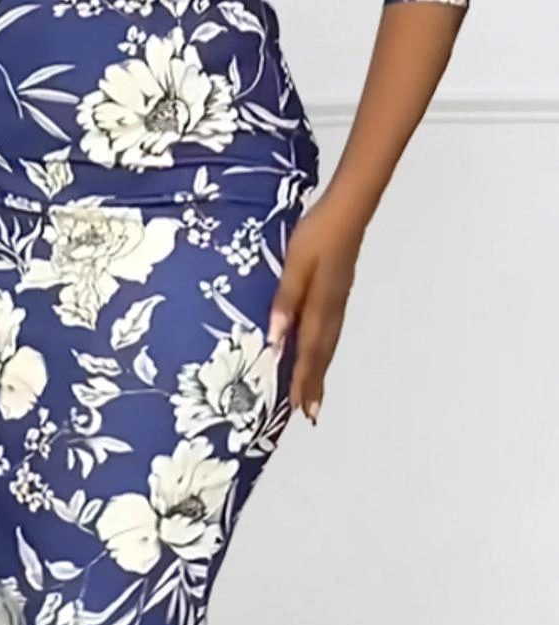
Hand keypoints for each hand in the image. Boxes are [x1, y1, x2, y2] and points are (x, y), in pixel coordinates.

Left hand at [267, 190, 366, 423]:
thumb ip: (285, 302)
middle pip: (322, 353)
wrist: (347, 211)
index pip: (309, 351)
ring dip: (321, 370)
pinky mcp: (338, 292)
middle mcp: (332, 310)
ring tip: (314, 393)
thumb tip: (275, 340)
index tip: (301, 408)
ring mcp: (338, 301)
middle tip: (311, 413)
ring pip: (329, 344)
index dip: (304, 380)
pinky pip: (331, 330)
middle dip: (315, 383)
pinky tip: (319, 351)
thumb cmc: (316, 235)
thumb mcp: (294, 266)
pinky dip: (324, 350)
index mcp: (320, 306)